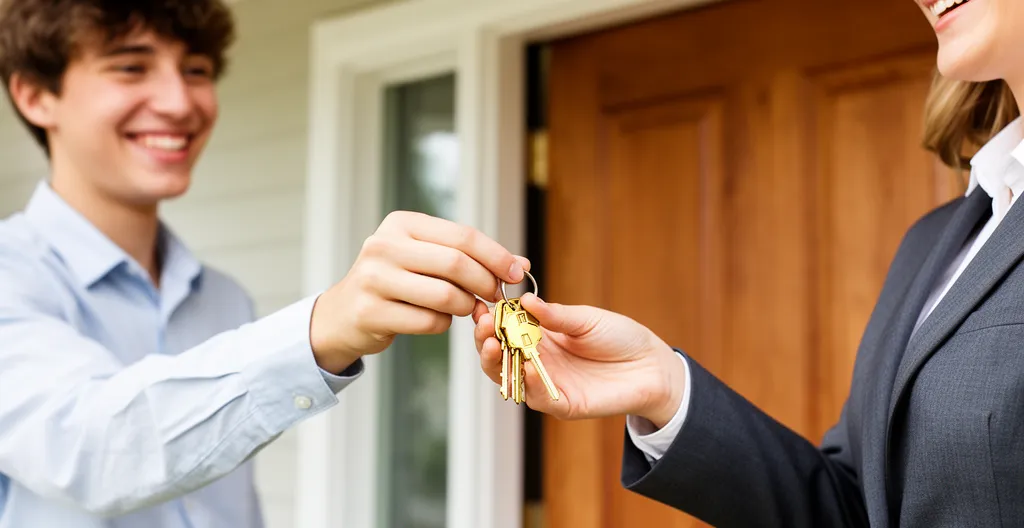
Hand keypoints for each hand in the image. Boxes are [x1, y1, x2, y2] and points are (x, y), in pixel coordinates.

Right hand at [309, 211, 529, 372]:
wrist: (344, 314)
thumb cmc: (396, 282)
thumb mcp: (426, 258)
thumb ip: (470, 257)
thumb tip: (522, 264)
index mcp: (401, 224)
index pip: (462, 236)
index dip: (496, 255)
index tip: (517, 272)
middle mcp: (384, 246)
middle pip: (456, 264)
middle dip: (485, 283)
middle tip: (496, 296)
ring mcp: (374, 279)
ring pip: (445, 296)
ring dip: (466, 307)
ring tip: (465, 308)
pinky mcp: (371, 312)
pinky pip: (428, 321)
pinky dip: (442, 324)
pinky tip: (435, 319)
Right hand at [472, 293, 685, 427]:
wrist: (651, 365)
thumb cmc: (619, 336)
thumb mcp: (585, 319)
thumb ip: (556, 315)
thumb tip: (524, 300)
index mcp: (539, 336)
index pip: (504, 329)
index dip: (490, 320)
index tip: (481, 307)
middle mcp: (536, 361)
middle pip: (498, 356)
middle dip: (485, 341)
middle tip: (483, 327)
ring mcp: (547, 384)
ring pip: (510, 379)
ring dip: (497, 363)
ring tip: (493, 345)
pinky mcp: (563, 404)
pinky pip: (539, 398)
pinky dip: (530, 384)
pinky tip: (525, 368)